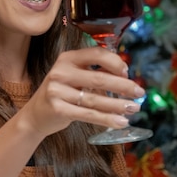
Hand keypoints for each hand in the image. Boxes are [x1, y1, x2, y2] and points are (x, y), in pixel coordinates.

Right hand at [18, 46, 145, 137]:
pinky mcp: (58, 109)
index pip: (96, 54)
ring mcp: (57, 91)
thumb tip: (124, 75)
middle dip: (123, 86)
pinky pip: (89, 114)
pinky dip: (107, 119)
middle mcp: (60, 71)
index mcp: (67, 58)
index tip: (127, 72)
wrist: (36, 114)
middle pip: (99, 78)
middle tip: (140, 92)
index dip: (115, 62)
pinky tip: (121, 122)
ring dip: (118, 105)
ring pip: (96, 99)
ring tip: (134, 108)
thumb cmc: (61, 93)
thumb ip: (94, 71)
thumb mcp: (73, 76)